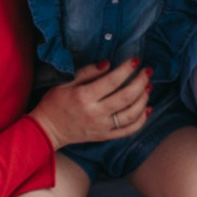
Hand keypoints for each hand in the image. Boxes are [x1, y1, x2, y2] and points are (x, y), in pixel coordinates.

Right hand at [29, 60, 150, 147]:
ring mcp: (102, 127)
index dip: (126, 69)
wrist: (47, 130)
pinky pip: (128, 131)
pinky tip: (147, 108)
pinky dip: (141, 120)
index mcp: (84, 97)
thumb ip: (87, 72)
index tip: (136, 60)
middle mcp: (95, 114)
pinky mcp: (105, 137)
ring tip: (148, 86)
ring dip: (143, 99)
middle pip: (125, 97)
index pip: (112, 81)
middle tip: (148, 71)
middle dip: (140, 82)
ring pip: (131, 115)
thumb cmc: (55, 103)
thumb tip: (108, 63)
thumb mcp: (65, 83)